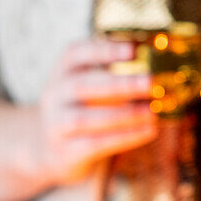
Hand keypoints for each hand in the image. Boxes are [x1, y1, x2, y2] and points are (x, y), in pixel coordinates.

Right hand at [34, 37, 157, 183]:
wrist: (46, 149)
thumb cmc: (81, 110)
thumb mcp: (87, 87)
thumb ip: (112, 75)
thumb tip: (155, 70)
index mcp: (62, 71)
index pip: (76, 53)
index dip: (104, 50)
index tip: (133, 49)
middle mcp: (55, 94)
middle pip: (84, 85)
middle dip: (120, 83)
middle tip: (151, 82)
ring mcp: (57, 123)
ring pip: (87, 118)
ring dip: (124, 114)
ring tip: (153, 112)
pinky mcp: (66, 151)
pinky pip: (96, 143)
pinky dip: (124, 137)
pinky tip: (148, 131)